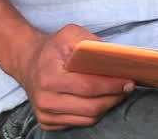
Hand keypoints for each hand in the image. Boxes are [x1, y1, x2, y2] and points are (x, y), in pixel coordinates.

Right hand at [12, 24, 134, 130]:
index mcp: (49, 78)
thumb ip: (90, 42)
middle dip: (114, 97)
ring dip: (107, 106)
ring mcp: (45, 114)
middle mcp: (45, 100)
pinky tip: (100, 100)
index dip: (112, 85)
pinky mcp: (47, 122)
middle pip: (91, 107)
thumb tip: (114, 56)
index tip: (129, 81)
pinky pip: (79, 123)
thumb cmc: (53, 48)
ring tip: (117, 93)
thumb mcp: (69, 34)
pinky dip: (93, 113)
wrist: (28, 62)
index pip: (88, 87)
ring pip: (88, 119)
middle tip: (128, 87)